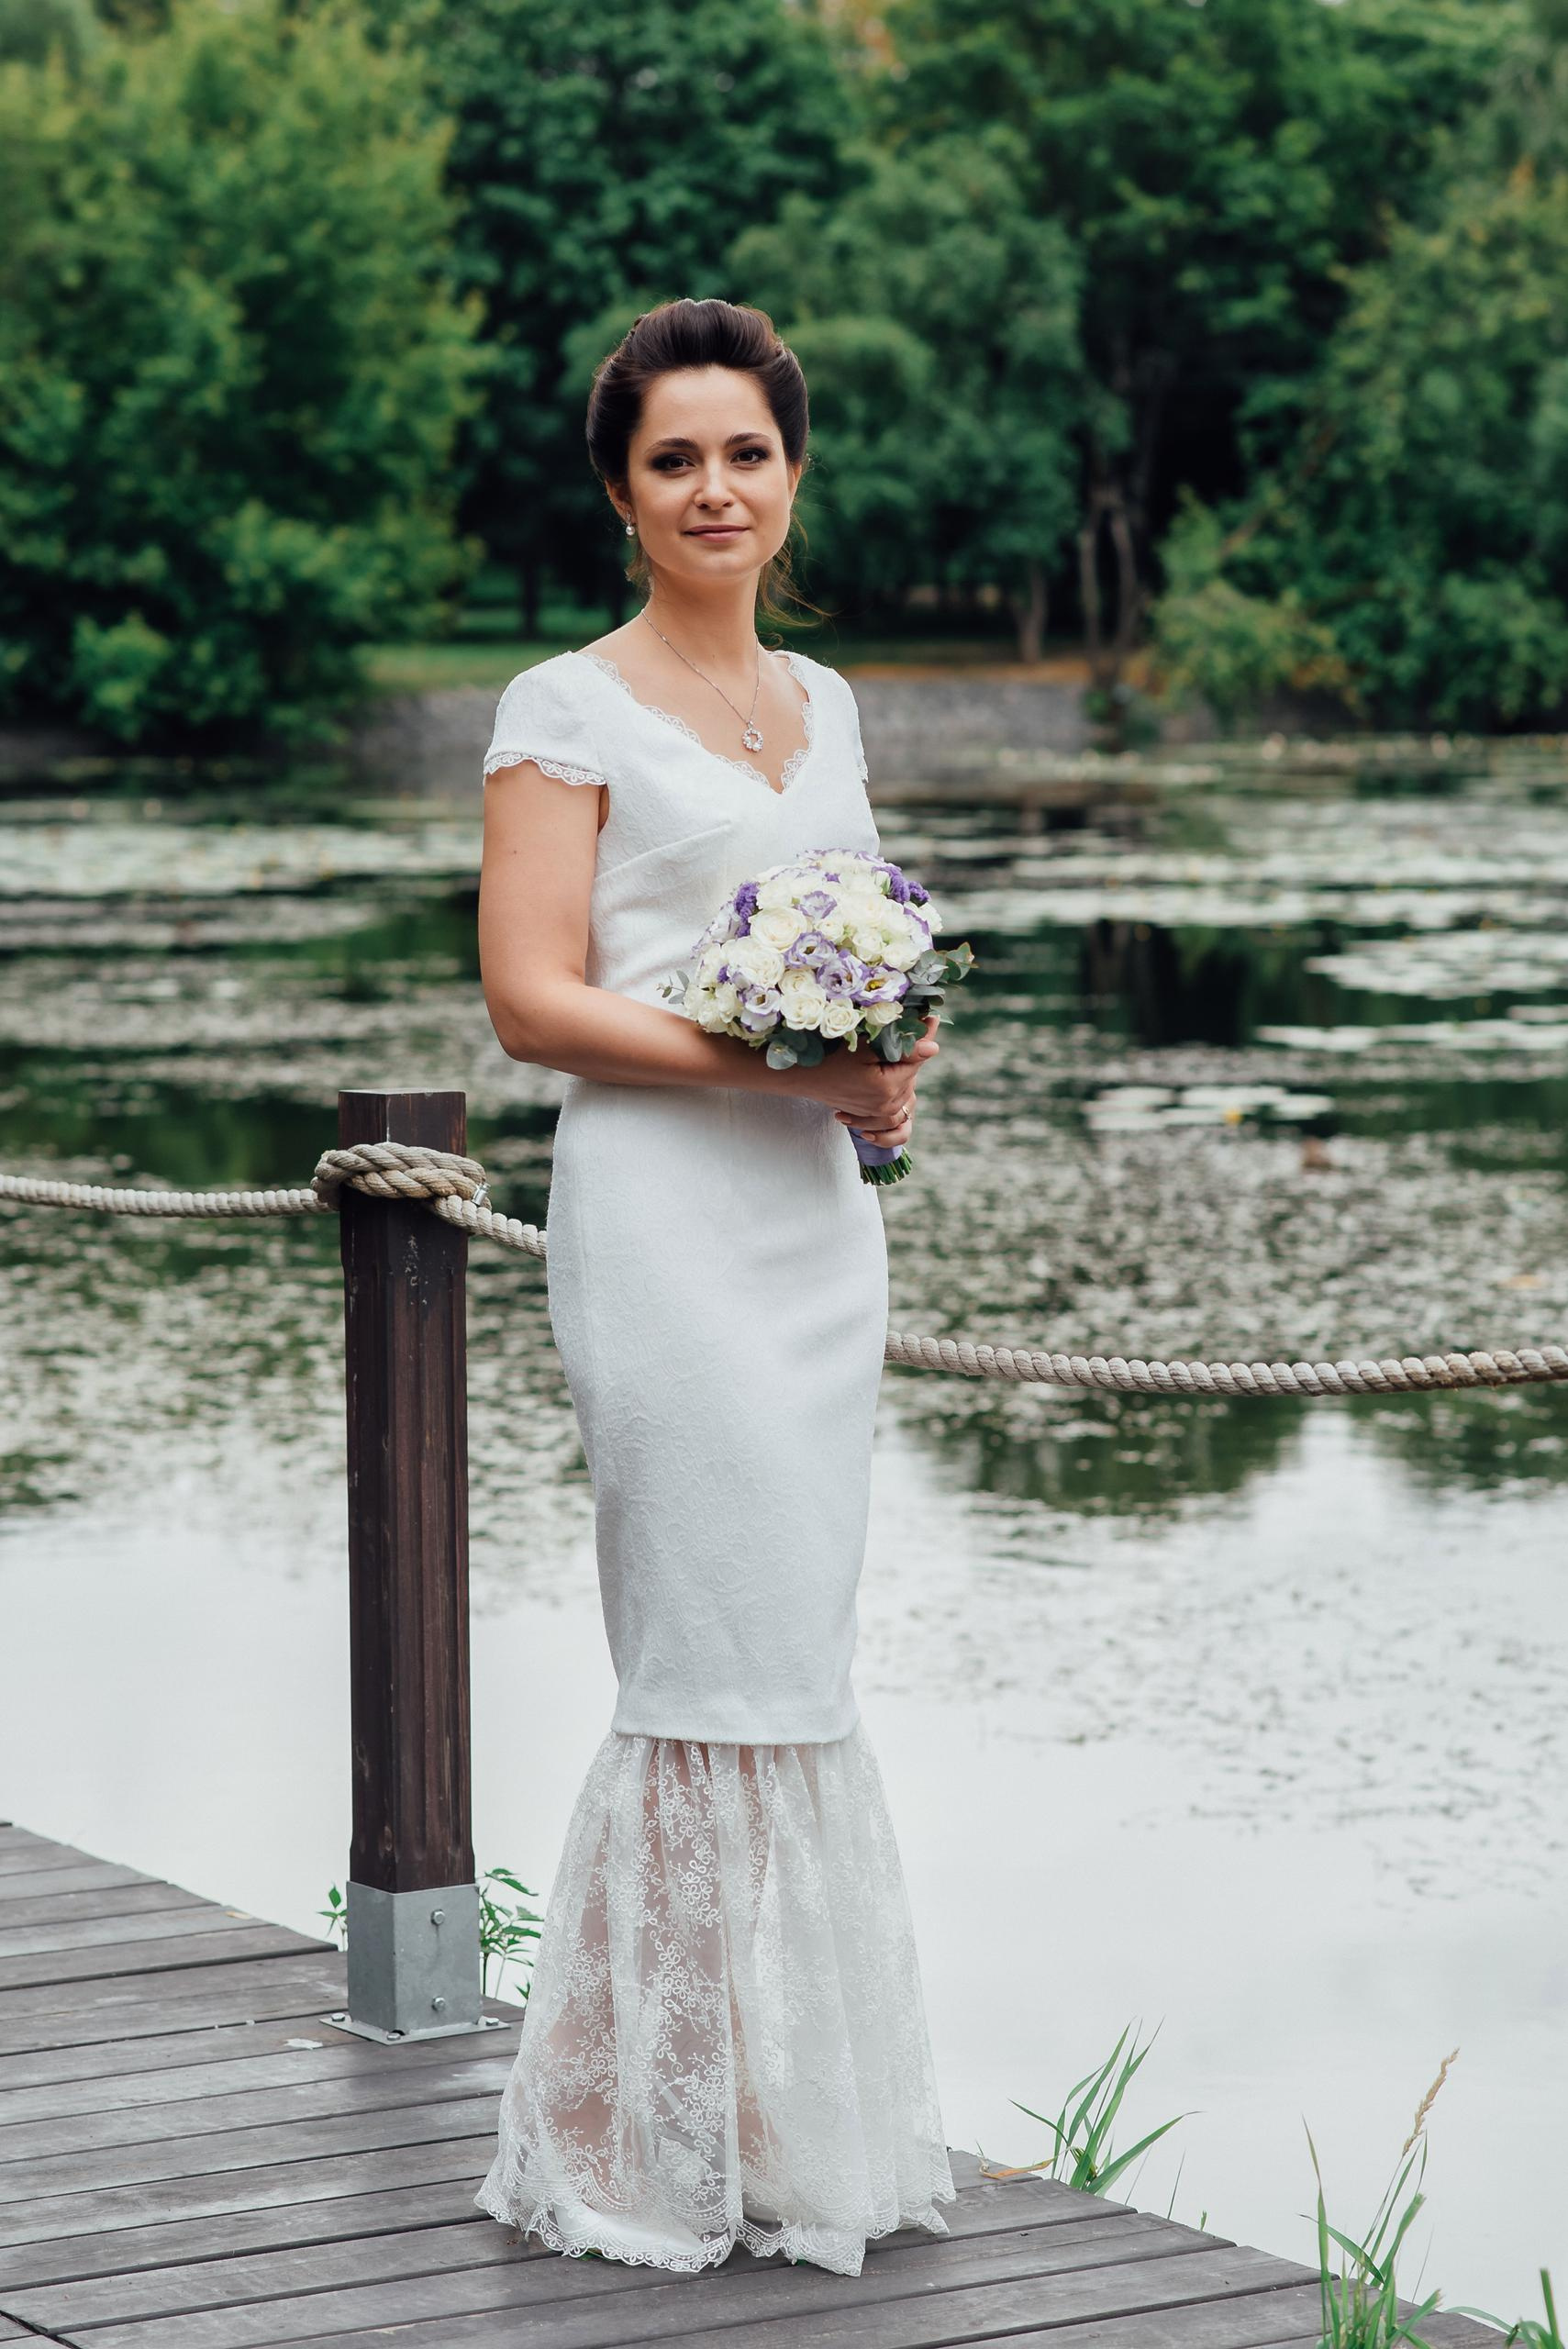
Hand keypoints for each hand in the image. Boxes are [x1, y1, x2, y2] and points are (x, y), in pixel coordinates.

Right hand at [795, 1011, 940, 1144]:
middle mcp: (886, 1105)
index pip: (917, 1059)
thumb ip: (901, 1047)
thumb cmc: (828, 1057)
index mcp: (887, 1088)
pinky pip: (895, 1112)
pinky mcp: (871, 1116)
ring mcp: (879, 1113)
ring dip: (903, 1072)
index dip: (922, 1036)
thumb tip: (934, 1047)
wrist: (802, 1076)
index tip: (931, 1017)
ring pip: (907, 1090)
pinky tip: (889, 1082)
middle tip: (905, 1029)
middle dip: (909, 1054)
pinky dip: (895, 1094)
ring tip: (890, 1054)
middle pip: (913, 1074)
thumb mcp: (864, 1046)